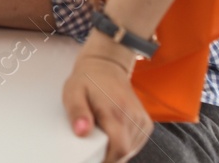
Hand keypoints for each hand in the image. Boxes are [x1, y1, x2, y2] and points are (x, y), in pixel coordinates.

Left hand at [62, 35, 151, 161]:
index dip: (106, 159)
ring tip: (102, 131)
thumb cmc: (88, 80)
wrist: (106, 66)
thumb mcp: (73, 92)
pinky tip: (112, 130)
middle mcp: (133, 117)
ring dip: (115, 148)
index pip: (118, 150)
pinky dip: (123, 143)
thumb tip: (81, 131)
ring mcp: (142, 120)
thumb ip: (77, 112)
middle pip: (123, 152)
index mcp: (116, 111)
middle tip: (93, 141)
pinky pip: (135, 143)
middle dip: (108, 153)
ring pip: (130, 149)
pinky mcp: (146, 123)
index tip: (93, 158)